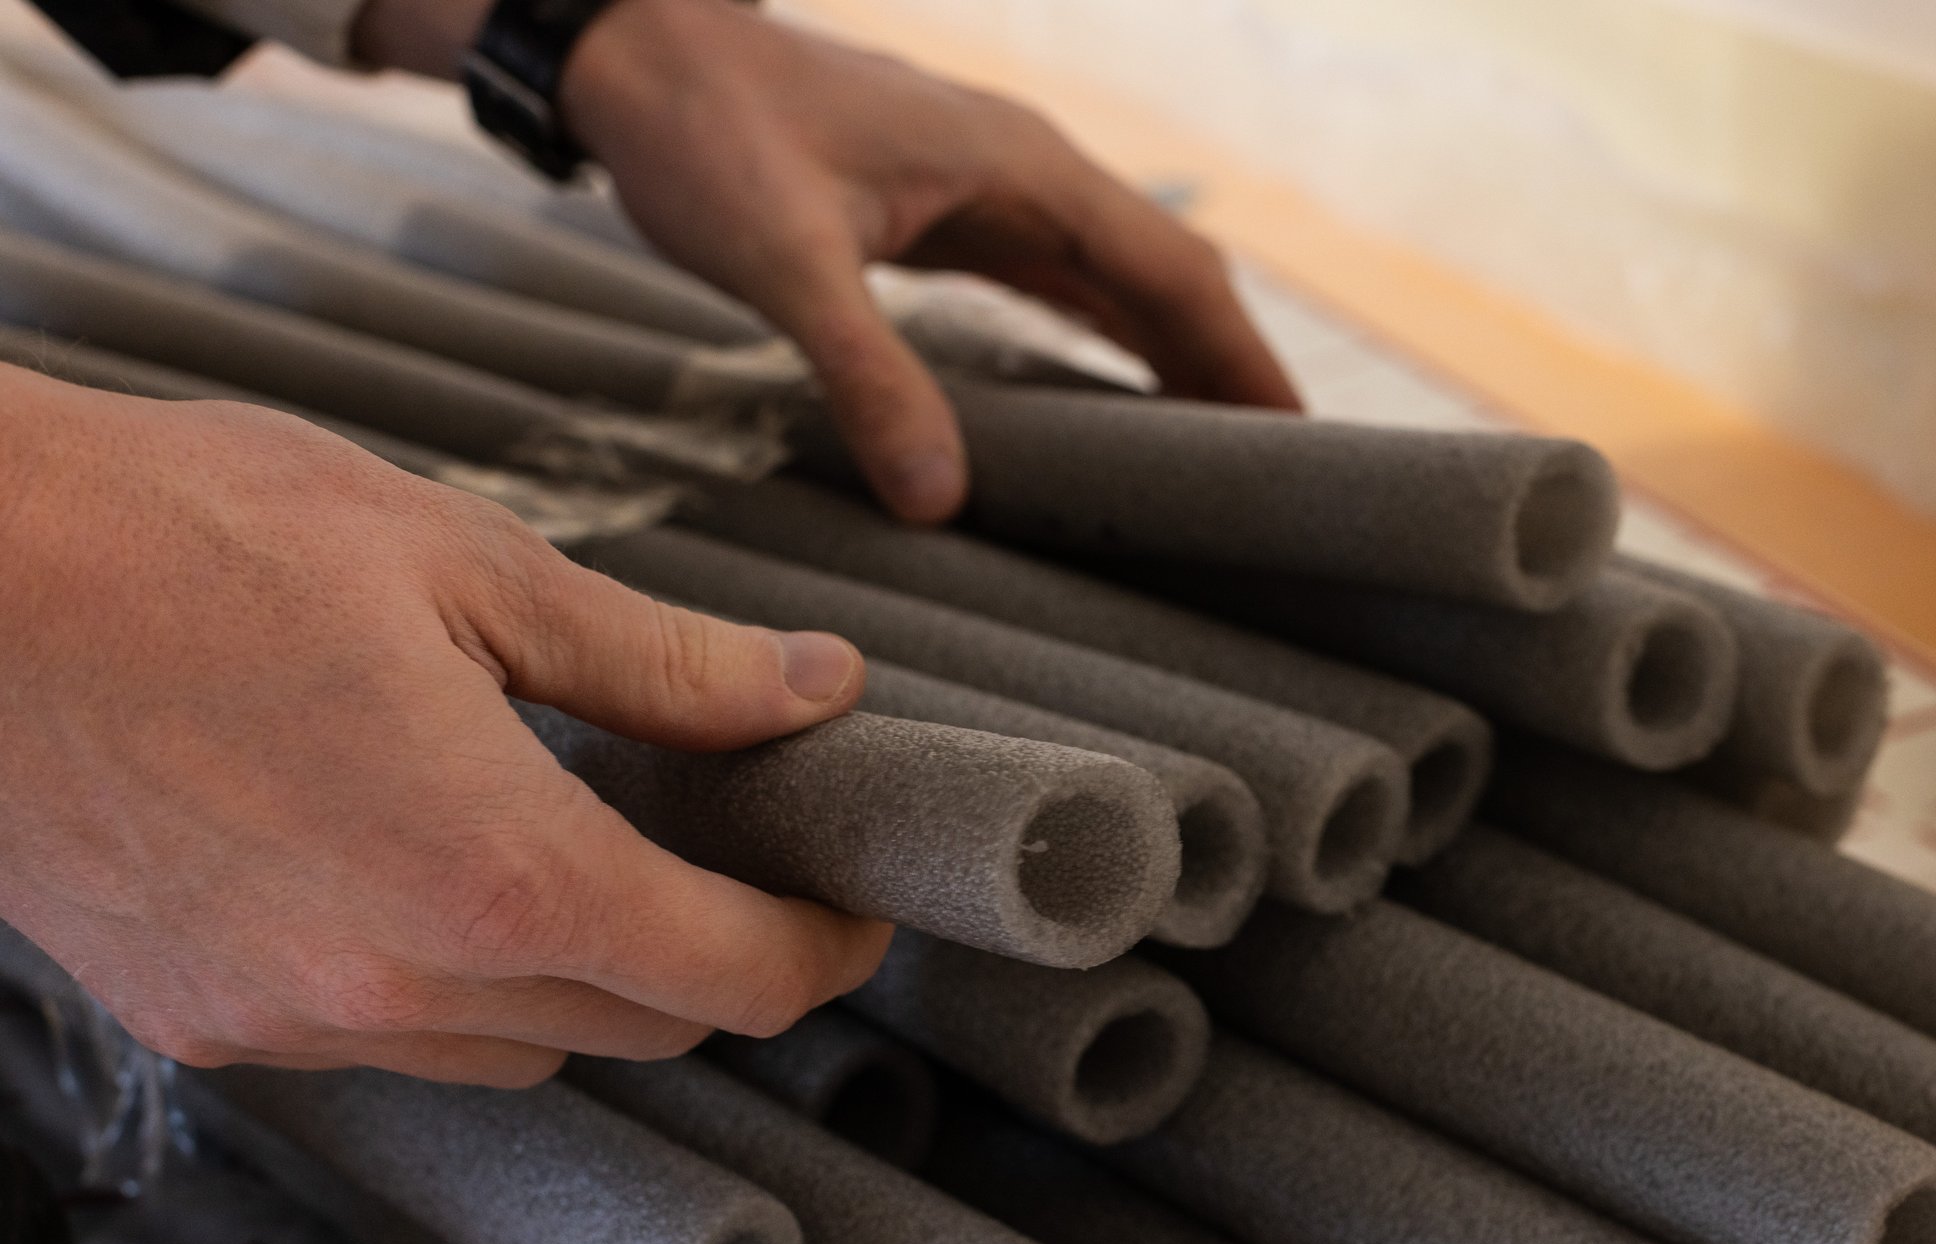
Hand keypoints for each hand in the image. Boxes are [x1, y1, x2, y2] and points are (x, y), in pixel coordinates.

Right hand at [0, 367, 890, 1086]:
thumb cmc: (189, 536)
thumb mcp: (466, 565)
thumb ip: (662, 661)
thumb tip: (815, 689)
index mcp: (493, 877)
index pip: (734, 980)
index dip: (822, 948)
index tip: (851, 900)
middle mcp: (393, 988)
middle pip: (641, 1027)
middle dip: (717, 955)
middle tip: (738, 853)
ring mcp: (286, 1020)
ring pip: (521, 1054)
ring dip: (588, 978)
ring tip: (587, 850)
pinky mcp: (200, 1020)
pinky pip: (389, 1044)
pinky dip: (454, 988)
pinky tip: (430, 873)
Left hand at [352, 0, 1302, 522]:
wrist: (634, 46)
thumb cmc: (707, 133)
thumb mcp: (785, 262)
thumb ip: (867, 376)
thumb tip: (938, 502)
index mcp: (1023, 168)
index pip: (1174, 273)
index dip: (1242, 359)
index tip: (1299, 440)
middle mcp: (1028, 170)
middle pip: (1168, 278)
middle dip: (1230, 369)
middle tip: (1284, 473)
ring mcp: (992, 184)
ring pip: (1118, 279)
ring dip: (1175, 356)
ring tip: (1223, 452)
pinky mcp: (947, 206)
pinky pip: (1058, 280)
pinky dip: (1105, 338)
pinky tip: (1114, 395)